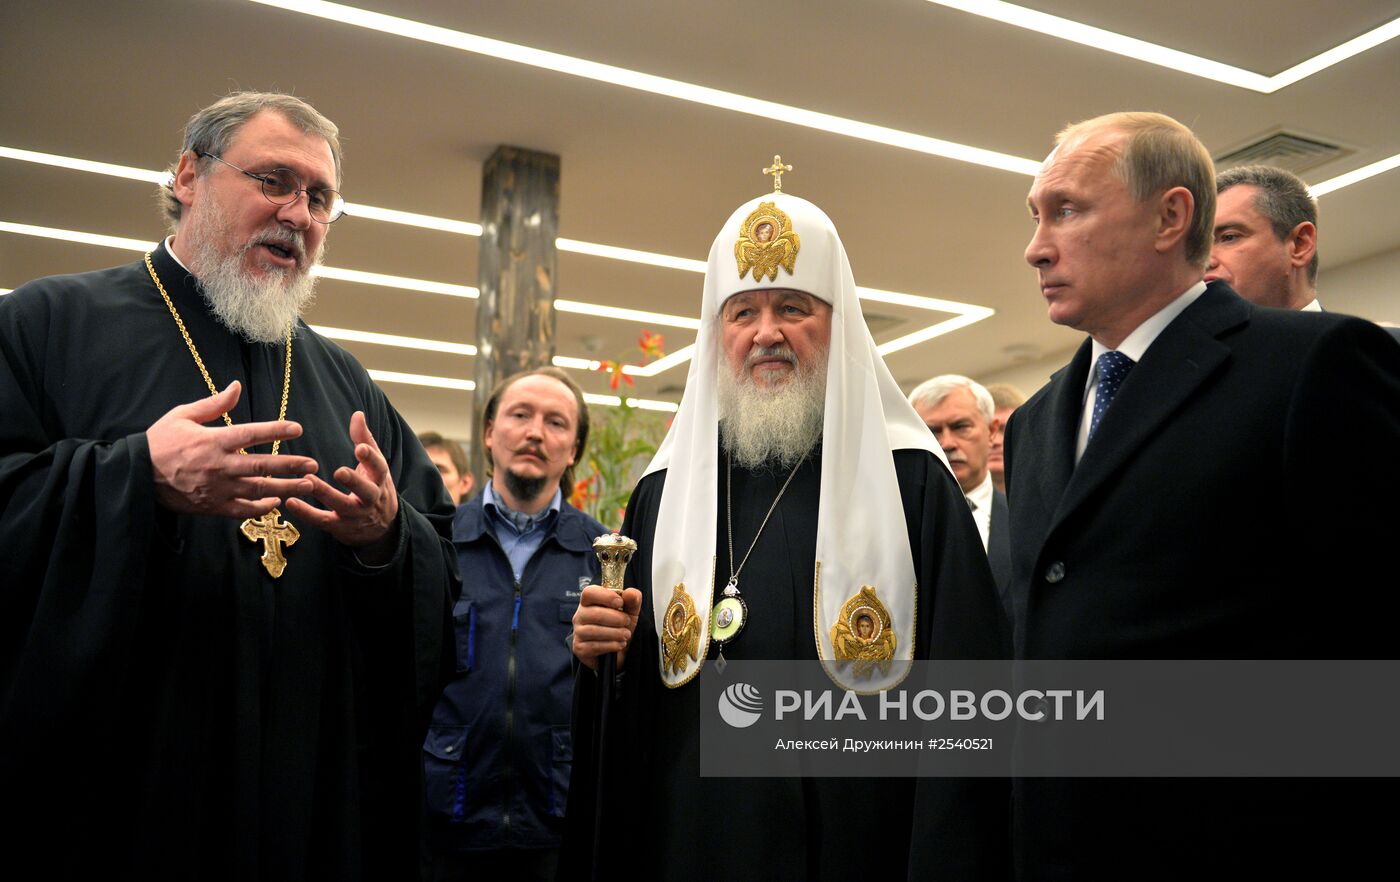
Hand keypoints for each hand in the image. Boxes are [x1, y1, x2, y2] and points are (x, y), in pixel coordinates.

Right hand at [148, 381, 315, 517]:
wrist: (135, 475)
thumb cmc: (160, 441)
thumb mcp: (183, 415)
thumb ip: (214, 404)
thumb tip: (237, 386)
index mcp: (213, 441)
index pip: (252, 434)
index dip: (276, 430)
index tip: (297, 428)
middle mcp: (219, 466)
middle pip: (263, 466)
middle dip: (291, 465)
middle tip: (313, 465)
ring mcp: (217, 488)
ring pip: (258, 490)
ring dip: (285, 487)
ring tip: (307, 485)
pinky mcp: (212, 506)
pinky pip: (242, 510)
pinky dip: (261, 507)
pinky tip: (277, 502)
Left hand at [284, 411, 398, 554]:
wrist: (382, 528)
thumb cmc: (375, 487)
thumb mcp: (375, 466)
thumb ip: (365, 440)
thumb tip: (357, 413)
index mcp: (379, 480)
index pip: (379, 468)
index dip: (370, 458)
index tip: (360, 448)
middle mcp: (370, 499)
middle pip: (365, 491)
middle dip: (354, 482)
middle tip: (340, 471)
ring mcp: (355, 515)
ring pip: (341, 505)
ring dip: (324, 493)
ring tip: (307, 479)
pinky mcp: (339, 527)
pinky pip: (322, 521)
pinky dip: (306, 513)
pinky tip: (291, 501)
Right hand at [572, 585, 642, 670]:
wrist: (618, 650)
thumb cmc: (620, 624)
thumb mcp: (630, 610)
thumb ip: (633, 599)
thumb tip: (630, 593)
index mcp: (589, 601)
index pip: (589, 593)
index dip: (605, 596)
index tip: (620, 602)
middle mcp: (580, 615)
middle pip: (594, 613)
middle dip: (615, 618)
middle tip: (627, 622)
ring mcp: (578, 632)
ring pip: (594, 631)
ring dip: (615, 633)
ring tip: (626, 634)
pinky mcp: (580, 648)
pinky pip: (594, 646)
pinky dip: (610, 645)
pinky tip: (619, 644)